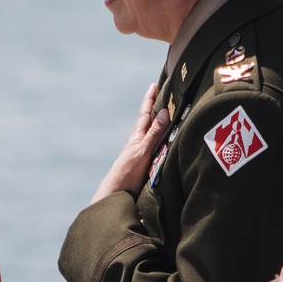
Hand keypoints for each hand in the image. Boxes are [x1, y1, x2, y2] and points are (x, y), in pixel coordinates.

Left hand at [91, 84, 169, 202]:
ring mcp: (141, 156)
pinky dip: (162, 142)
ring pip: (152, 136)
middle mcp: (139, 144)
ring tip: (167, 116)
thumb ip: (154, 133)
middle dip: (155, 109)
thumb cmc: (127, 174)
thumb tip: (164, 112)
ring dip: (159, 125)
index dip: (150, 99)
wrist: (116, 196)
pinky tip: (166, 145)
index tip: (154, 85)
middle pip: (148, 122)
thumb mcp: (142, 151)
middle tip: (162, 95)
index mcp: (138, 138)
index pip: (145, 114)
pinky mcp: (145, 167)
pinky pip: (157, 149)